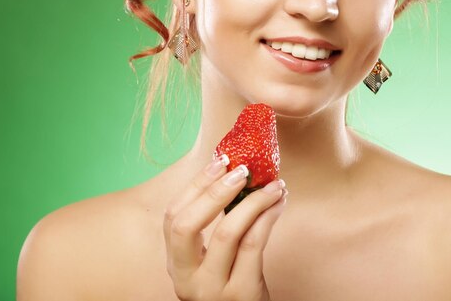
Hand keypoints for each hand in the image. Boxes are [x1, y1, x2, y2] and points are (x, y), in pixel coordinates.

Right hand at [164, 156, 286, 300]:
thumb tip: (230, 175)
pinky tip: (277, 204)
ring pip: (227, 233)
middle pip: (187, 225)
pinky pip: (253, 245)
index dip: (194, 186)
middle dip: (215, 191)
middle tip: (242, 171)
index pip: (172, 217)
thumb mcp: (211, 263)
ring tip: (273, 186)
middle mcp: (186, 279)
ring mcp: (213, 288)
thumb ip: (211, 229)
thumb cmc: (232, 287)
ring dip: (253, 201)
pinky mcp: (242, 293)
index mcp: (176, 265)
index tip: (219, 162)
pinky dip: (267, 217)